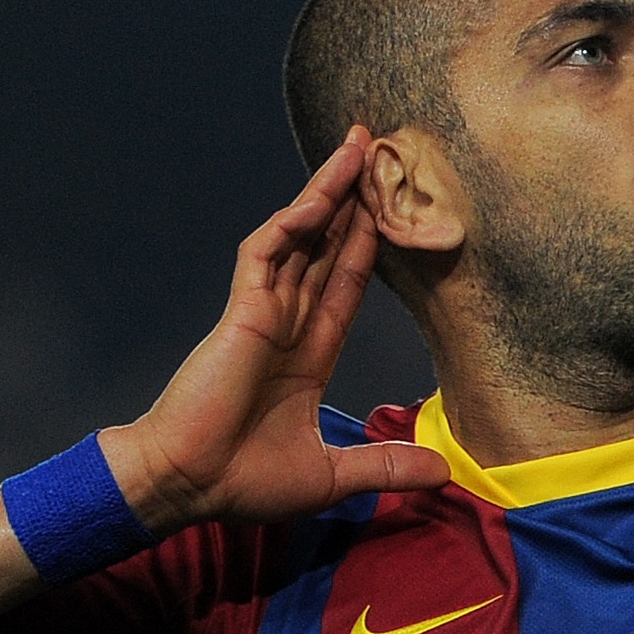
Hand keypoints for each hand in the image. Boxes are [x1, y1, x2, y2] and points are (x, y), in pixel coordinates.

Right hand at [103, 129, 452, 529]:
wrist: (189, 486)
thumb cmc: (244, 481)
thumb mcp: (333, 475)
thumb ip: (387, 467)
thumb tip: (444, 473)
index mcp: (306, 354)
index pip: (345, 286)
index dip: (366, 247)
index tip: (390, 210)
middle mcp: (286, 324)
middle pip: (326, 247)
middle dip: (352, 201)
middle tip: (379, 152)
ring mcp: (262, 313)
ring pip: (301, 237)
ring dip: (328, 192)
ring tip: (357, 147)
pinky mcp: (241, 312)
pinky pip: (268, 253)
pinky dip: (294, 222)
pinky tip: (323, 196)